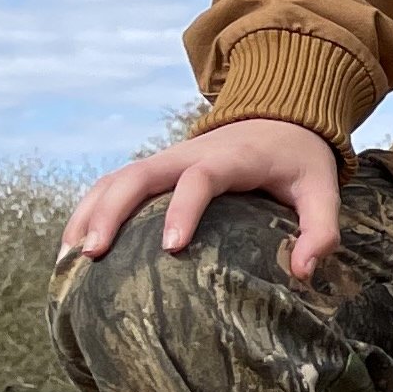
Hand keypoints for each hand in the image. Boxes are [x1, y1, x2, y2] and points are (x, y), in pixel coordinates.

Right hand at [62, 118, 346, 274]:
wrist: (279, 118)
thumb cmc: (298, 162)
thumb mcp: (322, 190)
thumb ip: (321, 229)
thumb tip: (303, 273)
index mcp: (230, 158)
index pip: (199, 179)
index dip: (183, 209)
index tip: (171, 247)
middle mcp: (188, 154)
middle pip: (138, 175)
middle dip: (112, 212)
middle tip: (94, 255)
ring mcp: (165, 160)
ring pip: (116, 179)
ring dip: (90, 213)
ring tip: (70, 258)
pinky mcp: (154, 170)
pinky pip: (112, 185)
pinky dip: (88, 210)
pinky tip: (72, 247)